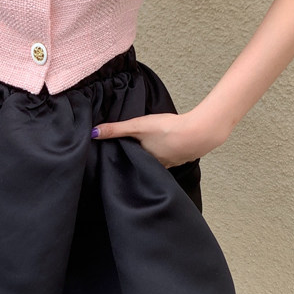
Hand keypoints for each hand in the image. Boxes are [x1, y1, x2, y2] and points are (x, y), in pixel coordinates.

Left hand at [90, 110, 228, 167]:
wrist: (200, 132)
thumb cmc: (168, 130)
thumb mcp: (137, 126)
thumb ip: (116, 129)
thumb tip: (93, 133)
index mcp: (146, 163)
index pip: (131, 163)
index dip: (125, 158)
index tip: (117, 156)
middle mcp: (160, 168)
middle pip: (145, 163)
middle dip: (138, 158)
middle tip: (131, 150)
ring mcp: (174, 163)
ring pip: (159, 160)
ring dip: (154, 154)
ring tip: (148, 146)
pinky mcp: (186, 155)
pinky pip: (173, 155)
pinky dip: (169, 150)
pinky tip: (169, 143)